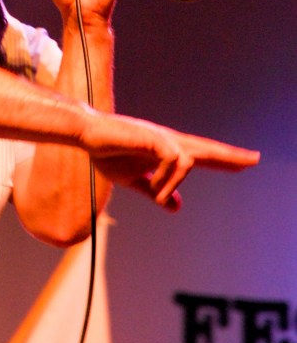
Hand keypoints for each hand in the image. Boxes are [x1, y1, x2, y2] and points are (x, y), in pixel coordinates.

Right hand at [84, 111, 259, 210]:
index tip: (246, 163)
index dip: (224, 159)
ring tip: (160, 195)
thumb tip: (178, 206)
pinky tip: (155, 186)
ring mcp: (161, 138)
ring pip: (188, 159)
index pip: (202, 154)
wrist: (87, 136)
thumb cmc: (108, 153)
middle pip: (206, 148)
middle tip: (255, 160)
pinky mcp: (152, 138)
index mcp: (166, 150)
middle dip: (230, 156)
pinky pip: (172, 160)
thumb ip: (156, 192)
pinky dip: (166, 178)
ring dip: (174, 183)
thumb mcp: (135, 180)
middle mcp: (168, 141)